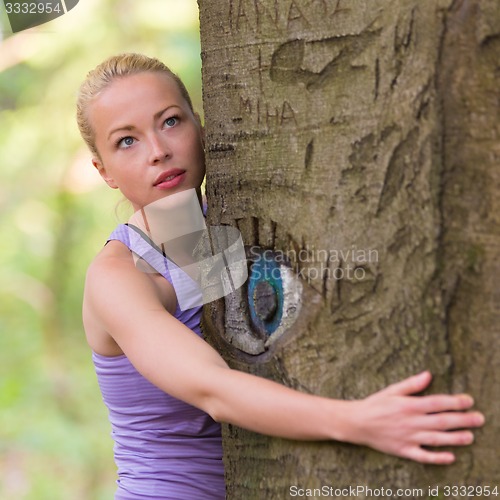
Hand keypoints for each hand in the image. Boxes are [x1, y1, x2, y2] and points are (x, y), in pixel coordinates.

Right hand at [348, 371, 484, 463]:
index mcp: (408, 405)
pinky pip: (423, 456)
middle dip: (462, 420)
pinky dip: (437, 457)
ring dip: (455, 438)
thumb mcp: (391, 390)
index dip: (455, 402)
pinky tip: (450, 457)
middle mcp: (411, 422)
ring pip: (436, 439)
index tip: (469, 400)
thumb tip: (428, 375)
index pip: (437, 403)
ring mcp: (408, 437)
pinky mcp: (404, 450)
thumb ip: (411, 384)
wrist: (357, 422)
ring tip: (470, 436)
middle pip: (441, 421)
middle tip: (479, 418)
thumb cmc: (375, 404)